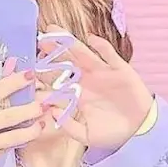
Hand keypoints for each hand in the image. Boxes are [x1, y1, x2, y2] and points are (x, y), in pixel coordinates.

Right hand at [0, 71, 43, 166]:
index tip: (30, 76)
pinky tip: (18, 138)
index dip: (15, 83)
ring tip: (42, 124)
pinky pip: (4, 150)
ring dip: (31, 130)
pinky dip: (11, 143)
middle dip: (31, 109)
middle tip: (44, 104)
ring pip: (13, 138)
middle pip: (10, 116)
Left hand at [38, 25, 153, 149]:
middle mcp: (87, 81)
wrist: (138, 132)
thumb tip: (52, 111)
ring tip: (53, 31)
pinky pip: (110, 55)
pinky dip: (101, 47)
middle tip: (38, 40)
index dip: (44, 75)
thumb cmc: (111, 134)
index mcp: (77, 95)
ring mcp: (103, 73)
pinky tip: (91, 39)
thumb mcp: (86, 135)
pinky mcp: (120, 70)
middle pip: (66, 62)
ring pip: (83, 54)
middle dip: (52, 51)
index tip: (29, 68)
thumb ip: (68, 126)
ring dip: (69, 42)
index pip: (57, 82)